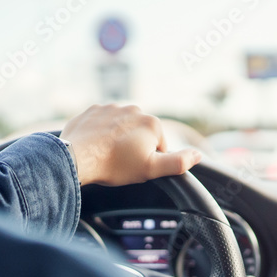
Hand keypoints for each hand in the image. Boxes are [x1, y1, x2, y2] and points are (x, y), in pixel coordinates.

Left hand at [59, 104, 200, 185]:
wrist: (77, 157)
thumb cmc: (115, 165)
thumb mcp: (151, 169)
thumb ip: (178, 162)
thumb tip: (198, 155)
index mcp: (152, 123)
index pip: (159, 146)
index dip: (149, 160)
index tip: (135, 167)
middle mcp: (134, 109)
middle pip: (141, 134)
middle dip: (134, 147)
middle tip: (120, 162)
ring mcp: (112, 107)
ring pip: (122, 127)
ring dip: (118, 138)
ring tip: (107, 154)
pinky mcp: (94, 110)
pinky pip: (103, 122)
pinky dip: (101, 132)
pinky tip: (96, 145)